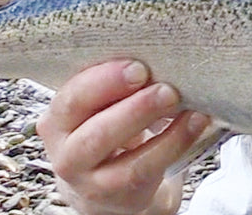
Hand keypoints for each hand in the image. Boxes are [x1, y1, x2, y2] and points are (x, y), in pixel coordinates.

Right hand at [36, 60, 209, 214]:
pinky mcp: (115, 195)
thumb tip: (153, 56)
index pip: (72, 98)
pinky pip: (145, 170)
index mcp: (56, 120)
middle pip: (95, 133)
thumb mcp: (97, 108)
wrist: (104, 187)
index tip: (138, 67)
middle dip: (134, 108)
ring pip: (122, 159)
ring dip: (156, 128)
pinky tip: (195, 123)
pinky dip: (174, 143)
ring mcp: (88, 180)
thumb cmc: (105, 131)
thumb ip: (111, 87)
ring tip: (182, 104)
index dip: (104, 82)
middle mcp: (65, 152)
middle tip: (166, 89)